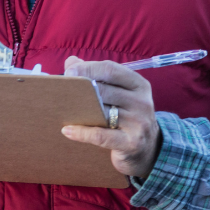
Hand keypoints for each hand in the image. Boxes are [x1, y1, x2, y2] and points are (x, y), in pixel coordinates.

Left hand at [61, 57, 161, 178]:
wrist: (149, 149)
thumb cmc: (126, 116)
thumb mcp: (118, 93)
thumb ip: (96, 76)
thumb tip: (71, 61)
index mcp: (138, 84)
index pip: (110, 69)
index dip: (87, 68)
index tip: (69, 72)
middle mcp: (141, 101)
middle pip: (103, 90)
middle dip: (79, 90)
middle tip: (60, 93)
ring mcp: (139, 122)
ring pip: (101, 112)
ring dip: (77, 111)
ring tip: (61, 109)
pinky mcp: (132, 142)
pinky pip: (101, 135)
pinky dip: (81, 132)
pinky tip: (67, 130)